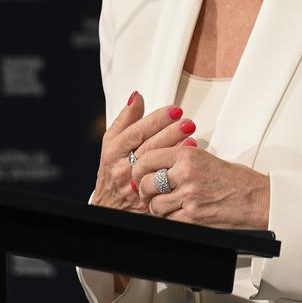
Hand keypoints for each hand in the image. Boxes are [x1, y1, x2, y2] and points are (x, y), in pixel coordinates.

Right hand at [91, 91, 195, 213]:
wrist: (110, 206)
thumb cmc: (112, 170)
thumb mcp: (112, 143)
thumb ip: (125, 120)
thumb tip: (137, 96)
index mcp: (113, 152)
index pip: (136, 132)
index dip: (156, 120)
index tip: (174, 109)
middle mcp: (122, 169)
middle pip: (148, 147)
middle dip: (170, 132)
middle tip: (187, 121)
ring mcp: (134, 185)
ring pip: (156, 164)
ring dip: (175, 148)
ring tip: (191, 135)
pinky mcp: (146, 199)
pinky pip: (163, 182)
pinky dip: (175, 169)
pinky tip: (186, 158)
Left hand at [132, 145, 269, 228]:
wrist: (257, 199)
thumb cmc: (237, 180)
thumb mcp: (206, 159)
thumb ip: (180, 160)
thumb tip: (156, 164)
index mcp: (188, 156)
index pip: (147, 158)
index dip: (138, 168)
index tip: (139, 173)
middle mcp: (186, 174)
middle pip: (146, 183)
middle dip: (144, 190)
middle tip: (148, 192)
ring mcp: (189, 197)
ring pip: (155, 205)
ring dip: (157, 207)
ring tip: (167, 204)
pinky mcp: (193, 218)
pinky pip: (168, 220)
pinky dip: (170, 219)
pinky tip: (179, 214)